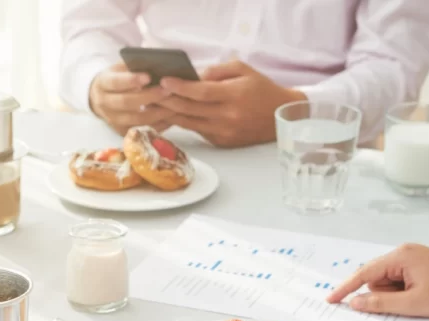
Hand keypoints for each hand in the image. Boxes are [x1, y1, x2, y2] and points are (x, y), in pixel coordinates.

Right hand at [89, 62, 175, 134]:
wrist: (100, 98)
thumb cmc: (117, 78)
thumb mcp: (120, 68)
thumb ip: (133, 65)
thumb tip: (155, 63)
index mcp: (103, 83)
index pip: (116, 82)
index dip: (131, 80)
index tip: (148, 77)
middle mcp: (105, 103)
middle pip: (126, 102)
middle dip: (148, 97)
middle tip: (167, 91)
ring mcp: (113, 119)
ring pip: (136, 119)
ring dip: (156, 113)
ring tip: (174, 105)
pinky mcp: (121, 131)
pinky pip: (142, 129)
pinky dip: (157, 124)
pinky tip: (170, 118)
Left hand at [159, 61, 305, 147]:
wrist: (279, 116)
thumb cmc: (260, 88)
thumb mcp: (243, 70)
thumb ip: (217, 71)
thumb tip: (191, 76)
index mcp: (234, 96)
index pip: (201, 92)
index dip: (180, 87)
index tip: (164, 81)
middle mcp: (227, 117)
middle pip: (190, 109)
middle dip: (167, 100)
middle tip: (149, 93)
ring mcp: (223, 132)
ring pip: (189, 123)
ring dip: (169, 114)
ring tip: (152, 105)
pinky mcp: (221, 142)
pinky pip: (196, 130)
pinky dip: (183, 122)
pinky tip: (170, 115)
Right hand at [327, 243, 428, 316]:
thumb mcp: (411, 304)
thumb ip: (379, 304)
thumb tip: (355, 304)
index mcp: (400, 257)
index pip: (364, 273)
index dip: (346, 288)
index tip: (331, 299)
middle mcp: (402, 251)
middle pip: (375, 276)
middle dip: (382, 293)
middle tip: (403, 302)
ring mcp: (410, 255)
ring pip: (386, 279)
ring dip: (393, 292)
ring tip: (415, 298)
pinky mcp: (417, 262)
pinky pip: (397, 277)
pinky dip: (400, 288)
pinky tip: (416, 293)